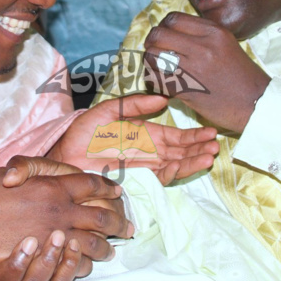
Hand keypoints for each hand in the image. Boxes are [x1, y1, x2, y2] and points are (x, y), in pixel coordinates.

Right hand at [0, 158, 129, 280]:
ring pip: (91, 243)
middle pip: (100, 216)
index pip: (90, 184)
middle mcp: (58, 208)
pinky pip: (73, 264)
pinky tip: (86, 265)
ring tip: (110, 250)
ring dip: (104, 247)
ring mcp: (52, 233)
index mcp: (52, 184)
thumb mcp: (10, 169)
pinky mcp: (43, 257)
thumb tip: (62, 174)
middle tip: (128, 226)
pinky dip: (83, 265)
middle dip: (117, 222)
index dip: (106, 189)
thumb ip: (36, 168)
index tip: (117, 192)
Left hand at [47, 95, 217, 184]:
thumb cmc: (82, 133)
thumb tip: (163, 99)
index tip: (210, 132)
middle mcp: (149, 152)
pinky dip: (175, 173)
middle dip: (198, 148)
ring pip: (175, 165)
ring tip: (209, 156)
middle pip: (180, 151)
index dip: (193, 135)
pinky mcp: (137, 182)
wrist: (64, 157)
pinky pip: (160, 178)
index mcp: (144, 134)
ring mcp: (145, 168)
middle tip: (215, 145)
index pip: (175, 135)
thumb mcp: (107, 111)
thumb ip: (134, 104)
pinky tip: (187, 166)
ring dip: (192, 161)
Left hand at [144, 12, 270, 132]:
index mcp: (213, 32)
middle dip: (152, 43)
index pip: (173, 18)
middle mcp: (202, 46)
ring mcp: (193, 68)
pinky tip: (162, 84)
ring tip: (157, 69)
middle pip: (158, 34)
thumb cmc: (242, 76)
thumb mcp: (227, 45)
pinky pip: (157, 79)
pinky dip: (154, 81)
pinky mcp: (186, 89)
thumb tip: (174, 33)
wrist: (256, 103)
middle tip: (156, 53)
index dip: (163, 27)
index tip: (165, 38)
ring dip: (150, 62)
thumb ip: (202, 36)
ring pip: (152, 55)